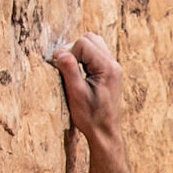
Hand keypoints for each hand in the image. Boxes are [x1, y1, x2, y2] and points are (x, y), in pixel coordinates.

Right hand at [53, 31, 131, 172]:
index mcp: (107, 68)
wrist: (105, 133)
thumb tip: (59, 52)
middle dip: (73, 49)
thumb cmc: (91, 117)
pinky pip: (95, 55)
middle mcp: (113, 64)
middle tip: (65, 68)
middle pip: (90, 39)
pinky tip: (79, 74)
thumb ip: (69, 69)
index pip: (83, 43)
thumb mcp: (76, 93)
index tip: (60, 68)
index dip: (68, 53)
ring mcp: (113, 68)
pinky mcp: (109, 72)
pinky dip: (84, 59)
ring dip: (79, 53)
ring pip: (93, 44)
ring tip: (72, 71)